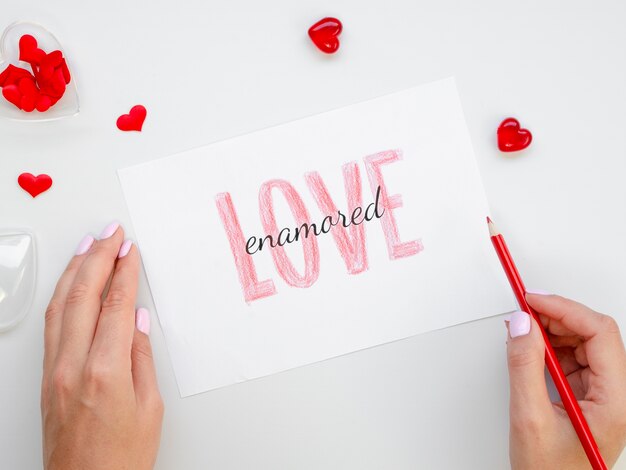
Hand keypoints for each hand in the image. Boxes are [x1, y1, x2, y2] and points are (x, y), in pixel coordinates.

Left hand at [41, 223, 162, 469]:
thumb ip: (140, 357)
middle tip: (110, 234)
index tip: (130, 251)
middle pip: (83, 296)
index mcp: (105, 371)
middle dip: (97, 258)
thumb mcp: (149, 406)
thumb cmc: (121, 458)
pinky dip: (62, 295)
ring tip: (88, 246)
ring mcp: (53, 371)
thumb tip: (135, 320)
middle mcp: (72, 366)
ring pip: (61, 306)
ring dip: (75, 270)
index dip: (124, 272)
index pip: (115, 305)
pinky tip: (71, 284)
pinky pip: (52, 324)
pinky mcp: (45, 378)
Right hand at [506, 292, 625, 468]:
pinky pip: (572, 358)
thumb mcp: (530, 418)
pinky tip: (530, 348)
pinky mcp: (586, 395)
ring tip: (524, 329)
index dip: (565, 309)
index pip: (600, 335)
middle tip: (525, 311)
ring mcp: (602, 394)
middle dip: (557, 317)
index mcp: (614, 400)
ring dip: (552, 331)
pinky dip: (549, 347)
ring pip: (583, 343)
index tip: (534, 300)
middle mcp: (615, 394)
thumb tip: (523, 326)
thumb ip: (525, 367)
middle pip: (594, 334)